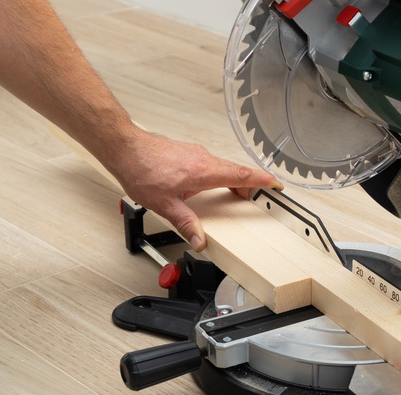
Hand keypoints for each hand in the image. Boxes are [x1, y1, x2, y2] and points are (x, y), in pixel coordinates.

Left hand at [112, 129, 282, 251]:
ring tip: (233, 194)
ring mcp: (197, 153)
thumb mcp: (164, 205)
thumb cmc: (141, 170)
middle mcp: (204, 159)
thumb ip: (186, 223)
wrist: (124, 147)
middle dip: (250, 184)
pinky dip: (219, 174)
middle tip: (256, 197)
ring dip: (232, 179)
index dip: (263, 180)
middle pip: (237, 171)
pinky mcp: (188, 151)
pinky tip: (207, 185)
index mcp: (204, 172)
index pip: (242, 174)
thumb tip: (200, 239)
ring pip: (224, 166)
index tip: (276, 184)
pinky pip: (212, 163)